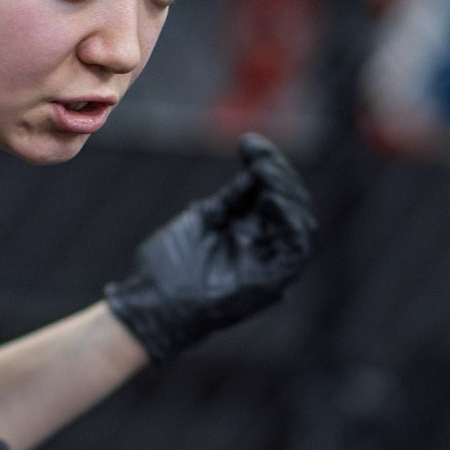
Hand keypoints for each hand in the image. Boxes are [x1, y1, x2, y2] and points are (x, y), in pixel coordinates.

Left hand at [105, 134, 317, 361]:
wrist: (149, 304)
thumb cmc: (166, 269)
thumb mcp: (201, 220)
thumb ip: (230, 202)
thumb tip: (253, 175)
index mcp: (248, 236)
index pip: (274, 197)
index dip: (269, 168)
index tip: (249, 145)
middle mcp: (263, 250)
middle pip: (291, 207)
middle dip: (279, 175)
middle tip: (258, 155)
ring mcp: (268, 268)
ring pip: (300, 224)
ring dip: (286, 192)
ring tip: (264, 171)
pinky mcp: (271, 284)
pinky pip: (295, 250)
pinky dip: (290, 221)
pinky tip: (272, 198)